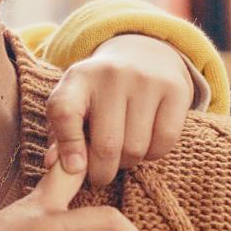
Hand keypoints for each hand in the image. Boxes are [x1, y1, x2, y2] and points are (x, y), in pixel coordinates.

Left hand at [47, 34, 194, 188]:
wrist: (142, 54)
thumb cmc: (99, 94)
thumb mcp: (74, 105)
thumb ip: (60, 136)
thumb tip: (54, 166)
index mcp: (78, 78)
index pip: (64, 112)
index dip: (67, 146)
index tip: (74, 168)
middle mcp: (112, 74)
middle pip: (106, 145)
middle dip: (102, 172)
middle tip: (100, 175)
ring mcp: (146, 80)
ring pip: (136, 148)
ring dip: (128, 163)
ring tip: (122, 155)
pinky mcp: (175, 89)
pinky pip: (164, 142)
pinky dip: (153, 154)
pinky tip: (145, 145)